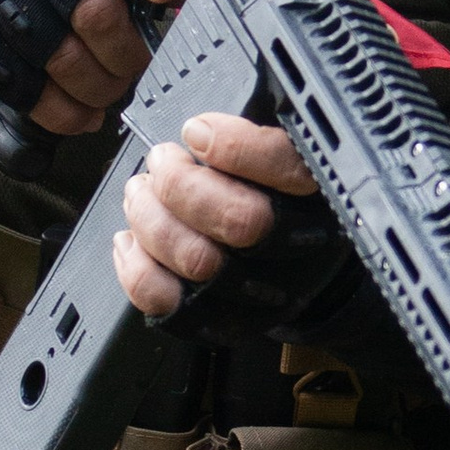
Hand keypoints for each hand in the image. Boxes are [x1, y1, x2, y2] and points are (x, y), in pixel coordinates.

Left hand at [113, 114, 320, 318]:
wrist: (296, 275)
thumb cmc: (275, 199)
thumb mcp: (280, 152)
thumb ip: (252, 134)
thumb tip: (200, 130)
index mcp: (318, 196)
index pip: (288, 167)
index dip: (234, 147)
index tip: (196, 132)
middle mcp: (294, 250)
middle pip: (240, 221)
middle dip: (181, 184)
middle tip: (161, 161)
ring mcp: (254, 292)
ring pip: (195, 259)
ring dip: (149, 217)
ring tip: (140, 192)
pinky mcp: (215, 319)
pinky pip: (165, 299)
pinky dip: (134, 265)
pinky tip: (131, 239)